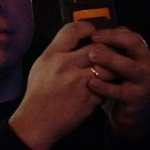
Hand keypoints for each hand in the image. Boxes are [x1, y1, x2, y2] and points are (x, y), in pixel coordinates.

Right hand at [11, 21, 104, 149]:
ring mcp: (78, 82)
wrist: (36, 120)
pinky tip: (105, 88)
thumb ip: (59, 51)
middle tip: (111, 53)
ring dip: (113, 69)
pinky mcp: (89, 98)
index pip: (74, 29)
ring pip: (108, 67)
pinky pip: (108, 86)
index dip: (89, 28)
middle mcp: (65, 65)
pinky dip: (109, 87)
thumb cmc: (39, 92)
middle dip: (108, 50)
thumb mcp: (41, 65)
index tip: (94, 35)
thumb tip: (79, 39)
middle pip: (98, 47)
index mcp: (52, 54)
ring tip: (112, 71)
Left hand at [87, 26, 149, 136]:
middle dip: (113, 39)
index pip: (129, 35)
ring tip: (91, 55)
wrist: (129, 110)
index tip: (92, 33)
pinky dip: (105, 87)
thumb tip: (89, 30)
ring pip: (130, 67)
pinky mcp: (136, 98)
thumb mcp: (116, 62)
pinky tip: (91, 83)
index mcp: (139, 52)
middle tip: (93, 40)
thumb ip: (109, 48)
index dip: (112, 32)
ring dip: (111, 59)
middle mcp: (145, 64)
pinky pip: (120, 91)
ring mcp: (143, 81)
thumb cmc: (118, 81)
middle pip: (134, 45)